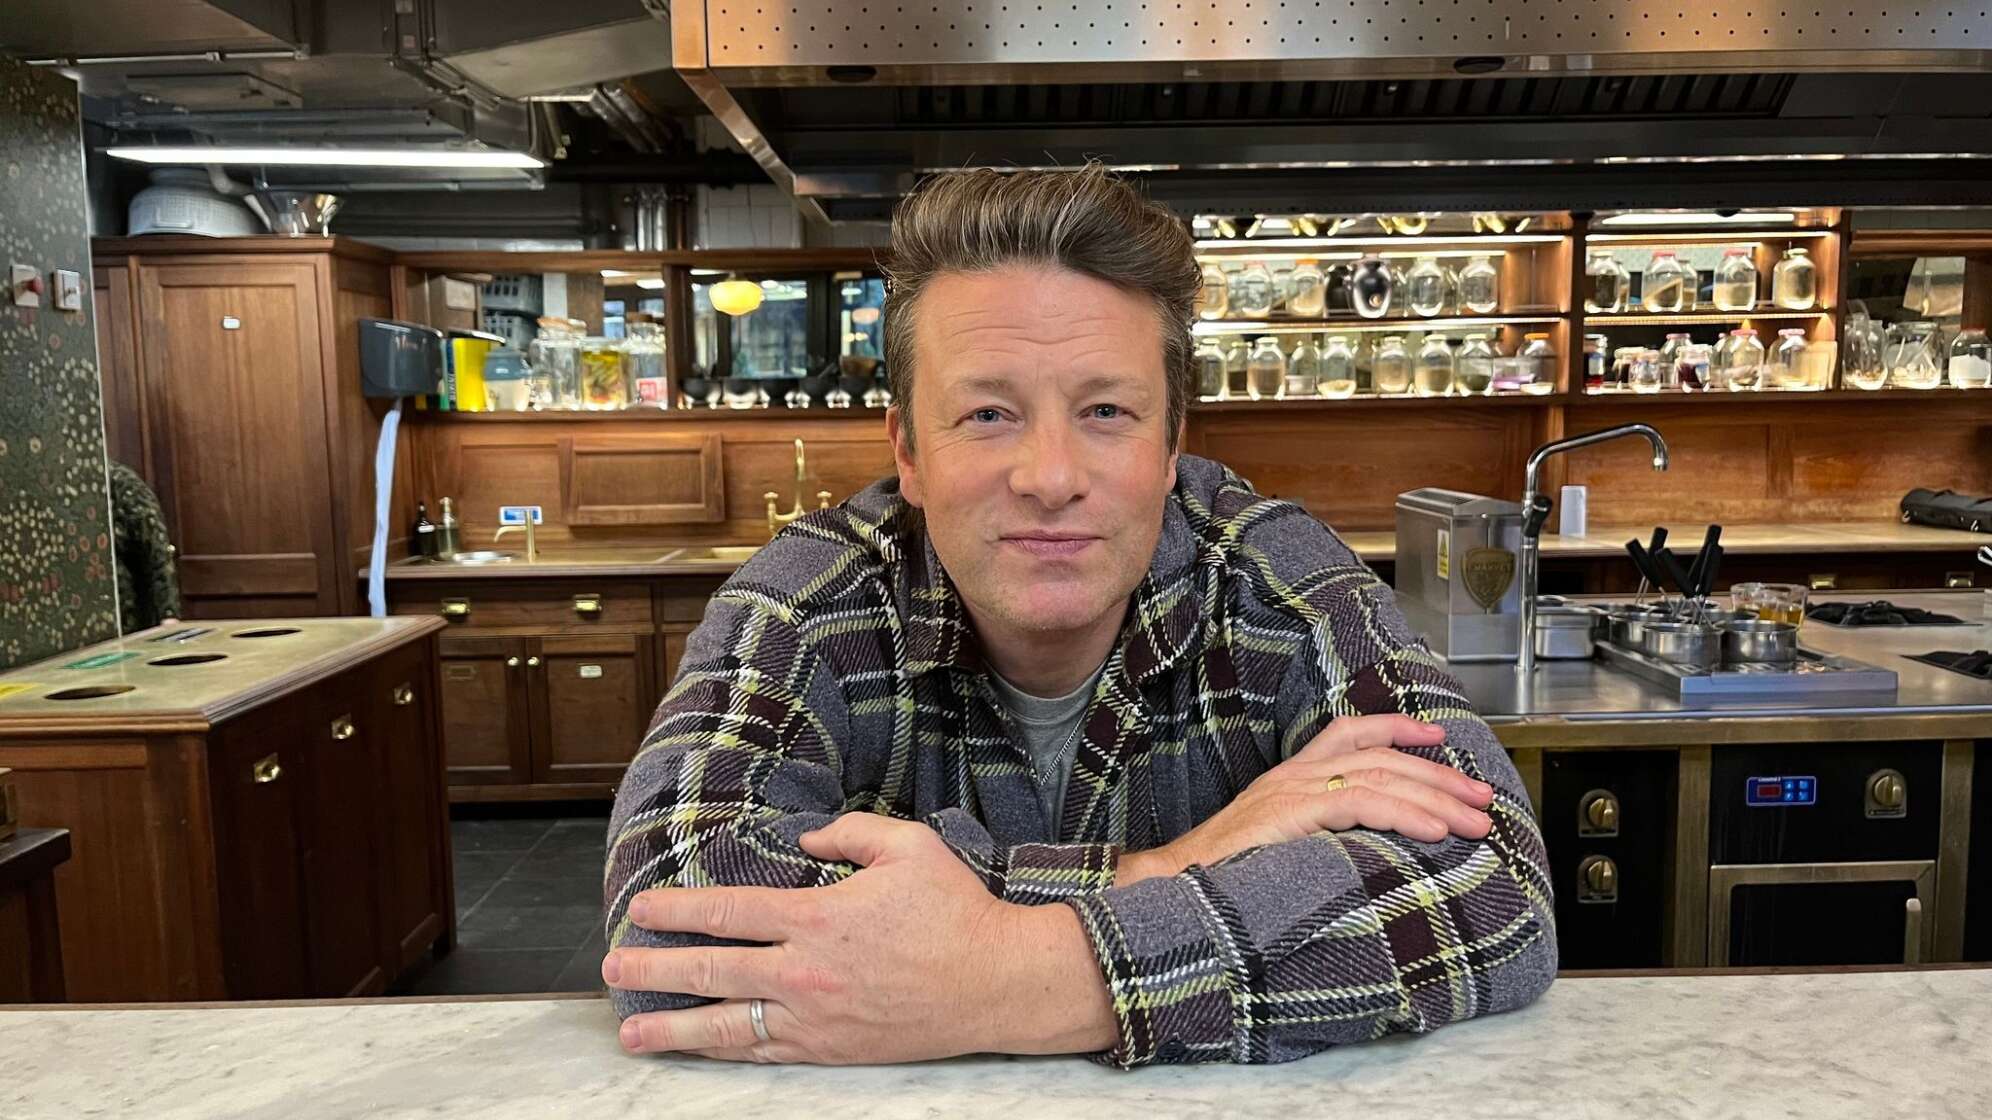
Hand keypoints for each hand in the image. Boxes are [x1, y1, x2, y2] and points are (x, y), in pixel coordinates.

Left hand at [606, 814, 1116, 1062]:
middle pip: (712, 972)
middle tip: (613, 966)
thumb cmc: (957, 911)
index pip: (728, 913)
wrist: (998, 984)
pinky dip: (727, 1054)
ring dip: (673, 1029)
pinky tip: (702, 1053)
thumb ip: (850, 832)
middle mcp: (805, 974)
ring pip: (727, 1027)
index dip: (677, 912)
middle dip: (654, 969)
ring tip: (630, 1031)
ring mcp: (816, 1019)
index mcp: (818, 918)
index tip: (640, 910)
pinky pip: (766, 1054)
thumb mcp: (908, 846)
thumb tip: (807, 841)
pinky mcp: (833, 1050)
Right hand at [1119, 714, 1494, 883]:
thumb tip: (1362, 849)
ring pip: (1380, 779)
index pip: (1350, 732)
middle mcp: (1293, 775)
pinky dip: (1404, 815)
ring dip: (1436, 799)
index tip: (1440, 737)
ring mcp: (1291, 791)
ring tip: (1474, 822)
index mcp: (1290, 777)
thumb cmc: (1222, 875)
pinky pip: (1360, 804)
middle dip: (1439, 776)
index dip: (1398, 729)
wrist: (1172, 885)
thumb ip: (1315, 834)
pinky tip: (1435, 832)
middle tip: (1482, 798)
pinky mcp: (1291, 814)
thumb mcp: (1277, 844)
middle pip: (1381, 757)